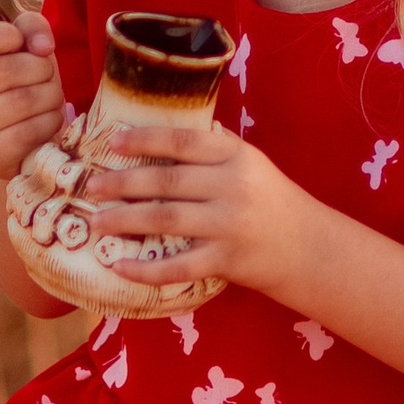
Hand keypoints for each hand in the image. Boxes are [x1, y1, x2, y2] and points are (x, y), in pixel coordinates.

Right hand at [0, 13, 64, 177]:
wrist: (18, 139)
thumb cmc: (22, 82)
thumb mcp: (24, 47)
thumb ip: (32, 27)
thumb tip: (43, 46)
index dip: (4, 35)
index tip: (20, 41)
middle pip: (7, 70)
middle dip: (42, 69)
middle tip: (47, 75)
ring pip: (23, 102)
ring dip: (51, 96)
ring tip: (49, 97)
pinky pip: (28, 133)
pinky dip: (49, 123)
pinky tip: (46, 120)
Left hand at [87, 117, 318, 301]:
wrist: (310, 248)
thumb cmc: (272, 202)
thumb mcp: (251, 164)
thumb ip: (214, 150)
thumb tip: (165, 134)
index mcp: (236, 157)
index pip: (184, 142)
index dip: (145, 139)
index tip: (112, 141)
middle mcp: (233, 187)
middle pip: (167, 182)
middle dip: (123, 184)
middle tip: (93, 186)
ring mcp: (230, 225)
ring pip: (166, 220)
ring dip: (125, 221)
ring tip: (96, 221)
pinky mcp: (227, 260)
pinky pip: (178, 266)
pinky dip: (146, 269)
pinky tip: (119, 267)